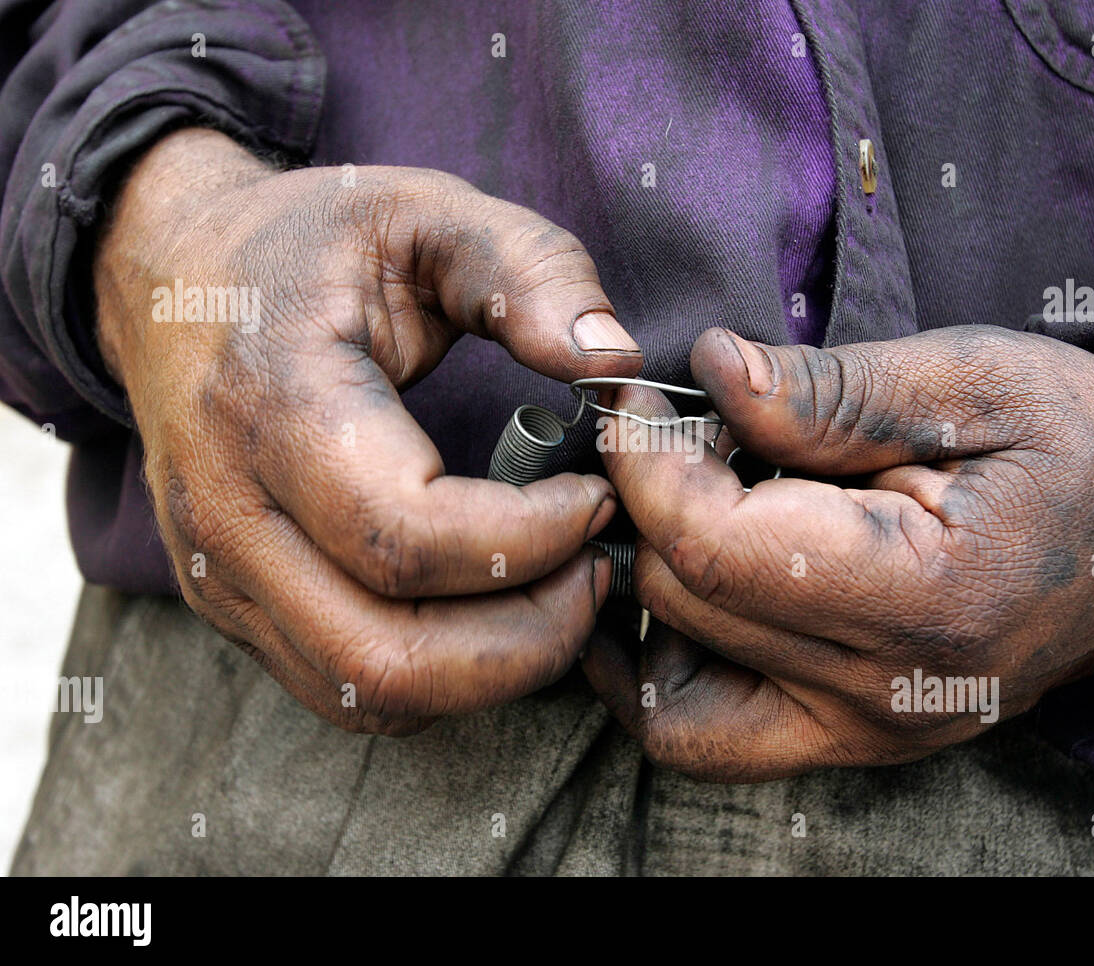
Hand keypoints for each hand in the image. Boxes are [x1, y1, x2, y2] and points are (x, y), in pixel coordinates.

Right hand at [95, 128, 642, 733]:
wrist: (173, 277)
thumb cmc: (309, 244)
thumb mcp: (423, 211)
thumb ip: (527, 269)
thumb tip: (616, 362)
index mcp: (274, 405)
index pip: (405, 536)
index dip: (532, 538)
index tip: (598, 495)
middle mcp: (228, 513)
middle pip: (388, 657)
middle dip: (529, 636)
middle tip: (596, 568)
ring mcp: (220, 576)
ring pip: (370, 696)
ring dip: (493, 672)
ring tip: (559, 592)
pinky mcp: (232, 608)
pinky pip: (348, 693)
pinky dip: (443, 682)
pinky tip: (496, 614)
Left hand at [584, 325, 1093, 779]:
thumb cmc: (1073, 446)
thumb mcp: (970, 383)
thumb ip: (831, 391)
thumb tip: (711, 371)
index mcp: (924, 598)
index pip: (717, 548)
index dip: (648, 464)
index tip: (636, 400)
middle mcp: (886, 695)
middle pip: (687, 607)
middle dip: (649, 505)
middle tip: (678, 432)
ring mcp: (865, 733)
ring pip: (675, 692)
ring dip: (648, 593)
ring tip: (680, 508)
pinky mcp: (850, 740)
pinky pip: (709, 734)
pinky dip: (668, 668)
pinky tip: (685, 588)